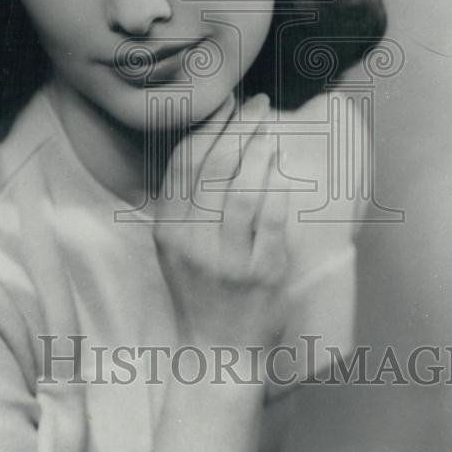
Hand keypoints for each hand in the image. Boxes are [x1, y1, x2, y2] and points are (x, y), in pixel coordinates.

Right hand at [153, 91, 289, 353]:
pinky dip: (279, 192)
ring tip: (270, 134)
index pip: (184, 162)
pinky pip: (272, 221)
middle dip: (239, 128)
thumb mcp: (174, 243)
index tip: (229, 103)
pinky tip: (283, 173)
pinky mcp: (260, 275)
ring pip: (242, 191)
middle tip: (259, 105)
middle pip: (214, 168)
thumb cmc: (198, 287)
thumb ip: (184, 198)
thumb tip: (210, 139)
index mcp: (168, 228)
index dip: (208, 127)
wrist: (217, 348)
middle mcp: (191, 242)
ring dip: (259, 154)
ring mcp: (226, 260)